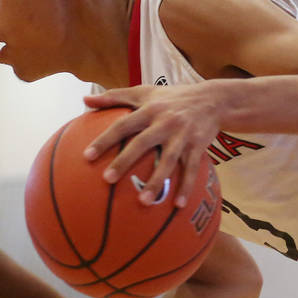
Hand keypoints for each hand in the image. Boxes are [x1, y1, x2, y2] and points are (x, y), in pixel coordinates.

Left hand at [83, 83, 221, 206]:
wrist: (213, 99)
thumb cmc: (171, 97)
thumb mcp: (144, 92)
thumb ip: (114, 97)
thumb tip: (84, 101)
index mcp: (149, 110)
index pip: (122, 125)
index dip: (105, 139)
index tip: (87, 156)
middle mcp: (165, 122)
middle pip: (142, 143)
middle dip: (125, 161)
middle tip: (107, 180)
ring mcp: (183, 135)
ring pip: (169, 161)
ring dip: (157, 181)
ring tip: (143, 202)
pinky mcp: (198, 146)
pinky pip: (192, 170)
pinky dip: (186, 187)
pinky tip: (177, 205)